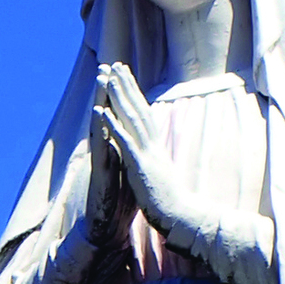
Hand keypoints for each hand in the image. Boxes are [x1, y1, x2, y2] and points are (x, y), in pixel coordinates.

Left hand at [92, 63, 267, 283]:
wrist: (181, 219)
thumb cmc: (171, 202)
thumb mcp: (162, 175)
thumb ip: (155, 159)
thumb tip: (153, 150)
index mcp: (156, 148)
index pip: (145, 115)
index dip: (135, 94)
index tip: (126, 76)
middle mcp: (153, 145)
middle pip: (138, 109)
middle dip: (126, 86)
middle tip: (115, 64)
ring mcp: (147, 154)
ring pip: (132, 118)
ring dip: (119, 97)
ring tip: (108, 77)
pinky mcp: (141, 167)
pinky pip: (125, 142)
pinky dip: (114, 125)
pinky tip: (103, 111)